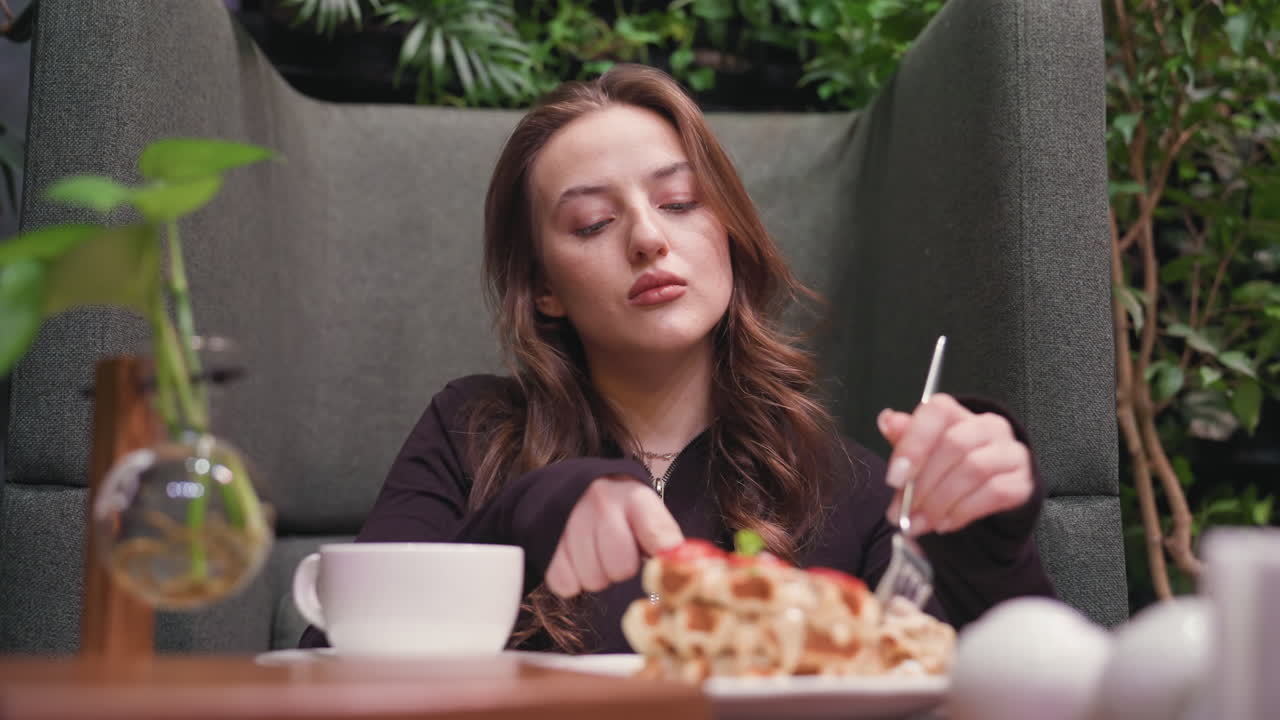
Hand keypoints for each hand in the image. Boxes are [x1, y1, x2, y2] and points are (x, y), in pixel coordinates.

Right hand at [545, 475, 683, 597]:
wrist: (573, 486)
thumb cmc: (619, 508)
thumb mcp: (646, 511)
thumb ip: (664, 536)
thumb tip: (679, 566)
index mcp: (634, 497)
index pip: (658, 537)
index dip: (661, 557)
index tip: (659, 560)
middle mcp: (601, 503)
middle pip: (622, 568)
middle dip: (622, 568)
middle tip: (617, 552)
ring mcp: (570, 521)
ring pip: (594, 581)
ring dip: (597, 575)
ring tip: (595, 552)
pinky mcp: (545, 540)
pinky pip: (567, 585)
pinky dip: (573, 580)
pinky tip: (576, 559)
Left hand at [877, 394, 1032, 535]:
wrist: (993, 488)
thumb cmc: (950, 466)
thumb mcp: (924, 453)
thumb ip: (905, 439)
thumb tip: (887, 420)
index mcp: (958, 414)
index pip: (937, 411)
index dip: (913, 444)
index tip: (893, 479)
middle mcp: (989, 426)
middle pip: (954, 445)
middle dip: (923, 484)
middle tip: (903, 513)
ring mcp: (1010, 452)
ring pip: (974, 470)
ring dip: (940, 502)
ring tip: (920, 523)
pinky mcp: (1022, 481)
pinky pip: (994, 493)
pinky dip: (963, 512)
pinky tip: (944, 524)